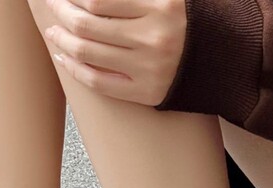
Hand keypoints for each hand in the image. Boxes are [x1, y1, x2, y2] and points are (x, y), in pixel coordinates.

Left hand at [43, 0, 186, 105]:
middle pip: (87, 26)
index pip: (97, 0)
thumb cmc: (186, 18)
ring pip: (88, 54)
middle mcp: (153, 38)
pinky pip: (99, 83)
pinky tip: (65, 59)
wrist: (221, 58)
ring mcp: (149, 69)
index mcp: (160, 6)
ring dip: (62, 41)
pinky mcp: (146, 93)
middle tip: (51, 5)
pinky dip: (76, 70)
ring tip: (54, 31)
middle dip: (61, 13)